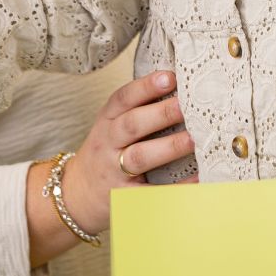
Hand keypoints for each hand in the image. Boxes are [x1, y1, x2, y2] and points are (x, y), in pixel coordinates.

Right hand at [28, 70, 195, 264]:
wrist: (77, 194)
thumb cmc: (106, 151)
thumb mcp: (112, 123)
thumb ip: (139, 106)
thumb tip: (182, 86)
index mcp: (108, 119)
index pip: (124, 98)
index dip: (146, 87)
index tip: (170, 77)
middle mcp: (108, 143)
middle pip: (132, 125)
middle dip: (161, 113)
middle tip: (186, 105)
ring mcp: (114, 171)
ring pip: (140, 157)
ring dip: (168, 147)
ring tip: (193, 139)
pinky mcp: (124, 198)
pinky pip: (150, 193)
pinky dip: (175, 187)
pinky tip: (198, 178)